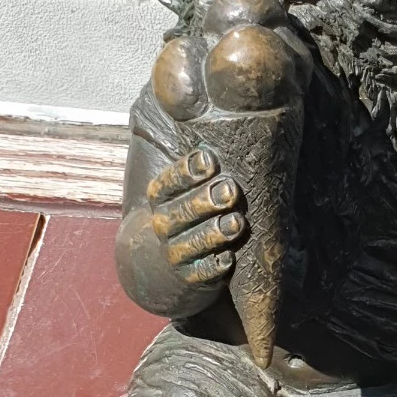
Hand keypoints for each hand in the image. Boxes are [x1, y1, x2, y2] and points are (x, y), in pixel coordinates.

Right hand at [147, 147, 247, 287]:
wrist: (165, 265)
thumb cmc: (189, 215)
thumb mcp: (185, 191)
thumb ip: (201, 168)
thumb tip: (218, 118)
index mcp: (160, 199)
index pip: (166, 184)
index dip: (186, 172)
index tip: (210, 160)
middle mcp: (163, 225)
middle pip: (180, 213)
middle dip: (205, 201)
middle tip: (230, 190)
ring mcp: (175, 253)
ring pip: (191, 243)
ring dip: (214, 233)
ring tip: (236, 222)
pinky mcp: (190, 277)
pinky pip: (200, 273)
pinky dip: (214, 266)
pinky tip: (229, 258)